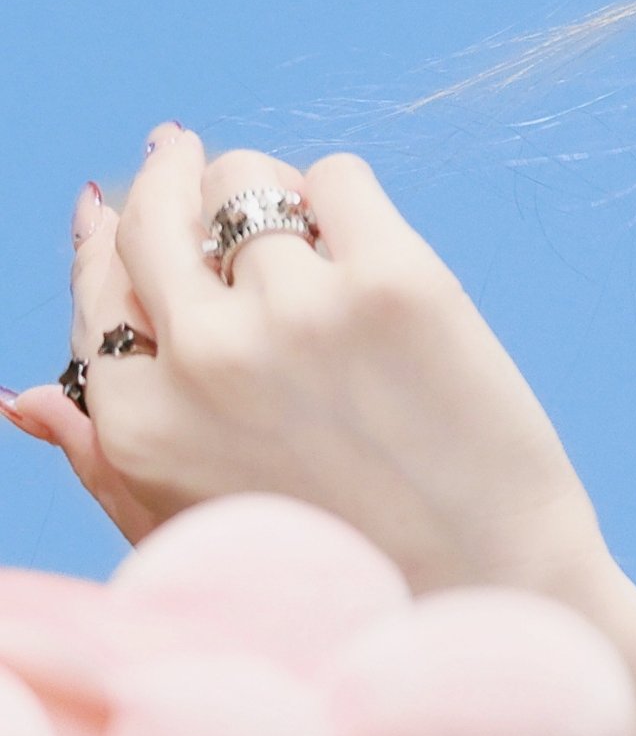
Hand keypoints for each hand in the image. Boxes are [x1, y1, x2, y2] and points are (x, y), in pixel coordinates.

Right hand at [3, 127, 610, 600]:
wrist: (489, 585)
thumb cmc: (339, 564)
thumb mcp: (186, 528)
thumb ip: (103, 455)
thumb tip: (26, 397)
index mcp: (137, 421)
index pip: (97, 286)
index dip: (108, 239)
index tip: (119, 200)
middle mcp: (203, 358)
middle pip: (154, 214)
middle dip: (164, 176)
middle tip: (182, 149)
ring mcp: (299, 311)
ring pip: (248, 182)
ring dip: (268, 196)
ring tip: (299, 226)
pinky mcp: (396, 279)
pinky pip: (339, 177)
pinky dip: (341, 194)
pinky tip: (360, 236)